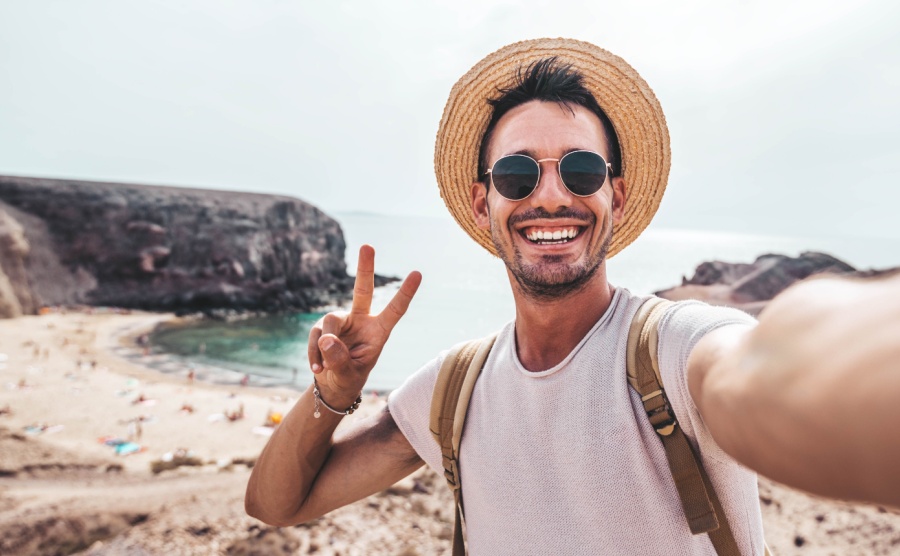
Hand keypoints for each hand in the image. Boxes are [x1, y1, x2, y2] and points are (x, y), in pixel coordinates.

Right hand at [307, 245, 421, 403]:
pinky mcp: (322, 327)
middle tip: (368, 246)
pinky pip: (316, 336)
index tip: (417, 273)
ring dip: (325, 346)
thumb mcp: (349, 374)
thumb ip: (340, 359)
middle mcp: (361, 320)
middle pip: (363, 291)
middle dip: (365, 268)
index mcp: (378, 331)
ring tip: (325, 367)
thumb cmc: (349, 378)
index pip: (395, 310)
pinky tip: (317, 369)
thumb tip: (326, 339)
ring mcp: (341, 322)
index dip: (405, 292)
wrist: (333, 385)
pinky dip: (313, 354)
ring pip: (330, 322)